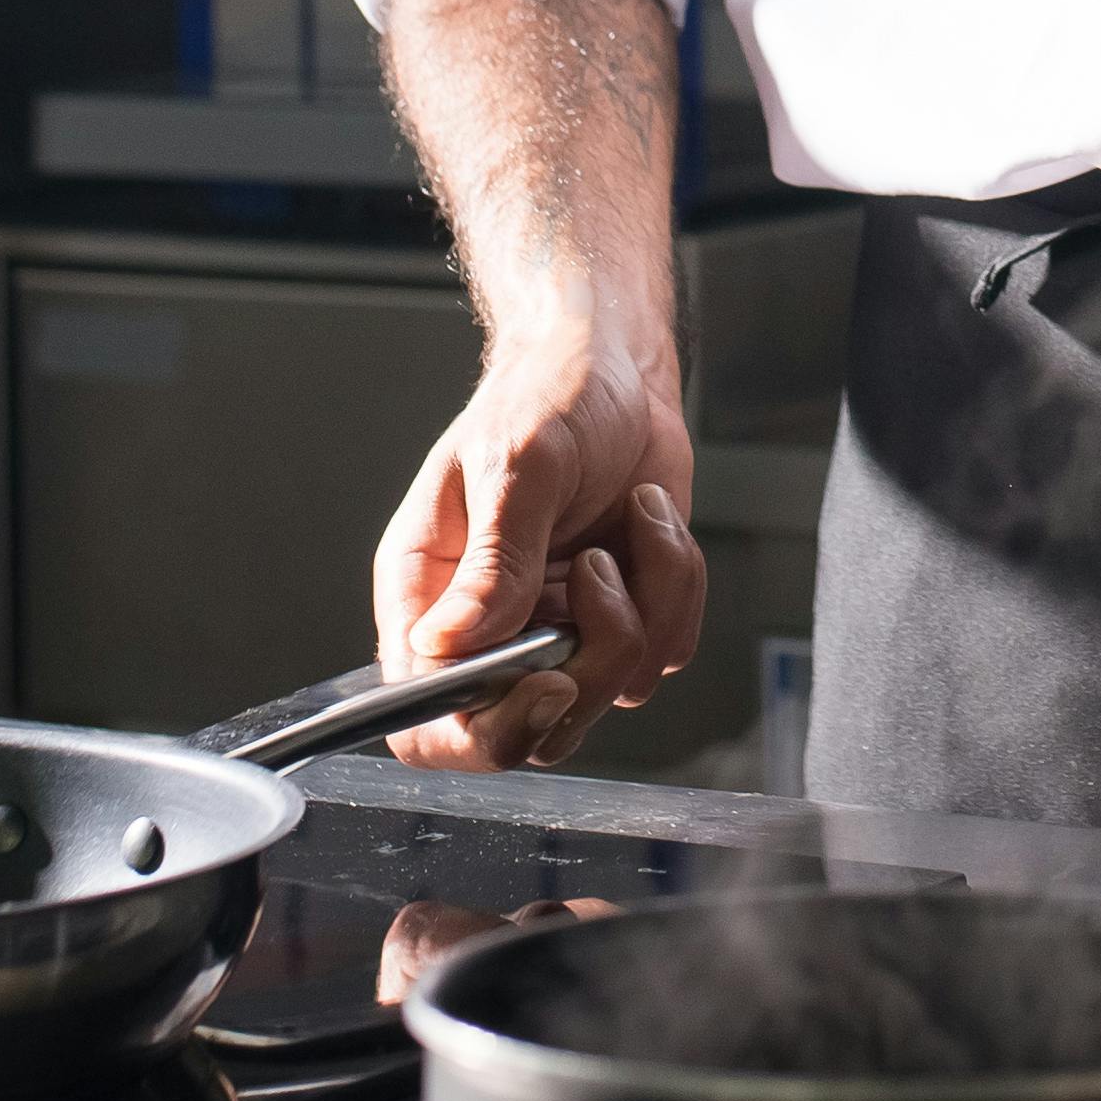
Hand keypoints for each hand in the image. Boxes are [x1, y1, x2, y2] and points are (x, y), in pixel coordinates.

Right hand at [377, 345, 705, 769]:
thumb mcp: (515, 466)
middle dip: (590, 663)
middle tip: (602, 571)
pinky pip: (666, 649)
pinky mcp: (623, 617)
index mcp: (429, 600)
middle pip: (530, 731)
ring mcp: (559, 629)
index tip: (548, 682)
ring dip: (643, 603)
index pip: (425, 719)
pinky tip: (648, 519)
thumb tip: (447, 648)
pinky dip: (674, 584)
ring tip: (626, 521)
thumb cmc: (545, 397)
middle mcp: (489, 630)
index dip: (481, 733)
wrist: (616, 367)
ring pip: (612, 691)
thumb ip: (491, 561)